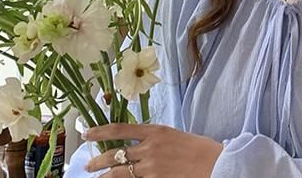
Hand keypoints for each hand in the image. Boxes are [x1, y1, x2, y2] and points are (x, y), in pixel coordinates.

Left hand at [84, 123, 222, 177]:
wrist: (214, 163)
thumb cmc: (197, 148)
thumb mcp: (173, 135)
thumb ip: (154, 139)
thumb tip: (138, 143)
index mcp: (155, 131)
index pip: (120, 129)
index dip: (100, 131)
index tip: (87, 133)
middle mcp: (149, 148)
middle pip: (114, 154)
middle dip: (97, 161)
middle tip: (88, 165)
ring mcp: (151, 167)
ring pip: (118, 173)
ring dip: (104, 176)